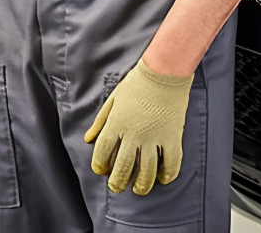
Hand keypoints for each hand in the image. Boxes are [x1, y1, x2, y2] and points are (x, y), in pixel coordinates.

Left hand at [84, 59, 192, 194]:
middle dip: (118, 182)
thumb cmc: (136, 83)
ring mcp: (154, 137)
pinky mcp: (172, 137)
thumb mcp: (113, 99)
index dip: (100, 164)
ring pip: (147, 172)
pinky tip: (162, 179)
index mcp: (117, 122)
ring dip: (141, 185)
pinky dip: (167, 175)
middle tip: (116, 187)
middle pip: (123, 167)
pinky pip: (171, 164)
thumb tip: (88, 139)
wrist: (164, 72)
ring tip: (138, 189)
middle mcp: (134, 133)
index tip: (101, 170)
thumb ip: (100, 121)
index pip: (103, 151)